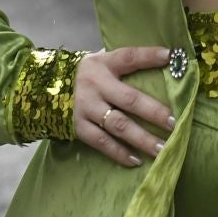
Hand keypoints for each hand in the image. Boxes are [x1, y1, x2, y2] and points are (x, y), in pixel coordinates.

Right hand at [74, 46, 174, 166]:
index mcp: (103, 64)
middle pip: (129, 99)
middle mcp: (95, 85)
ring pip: (118, 125)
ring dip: (142, 138)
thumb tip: (164, 62)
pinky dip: (119, 153)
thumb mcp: (101, 62)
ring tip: (162, 149)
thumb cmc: (86, 75)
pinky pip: (102, 142)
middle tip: (173, 123)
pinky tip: (136, 160)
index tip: (171, 56)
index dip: (149, 56)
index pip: (129, 57)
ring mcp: (86, 107)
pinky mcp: (79, 127)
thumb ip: (124, 64)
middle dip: (153, 112)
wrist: (44, 88)